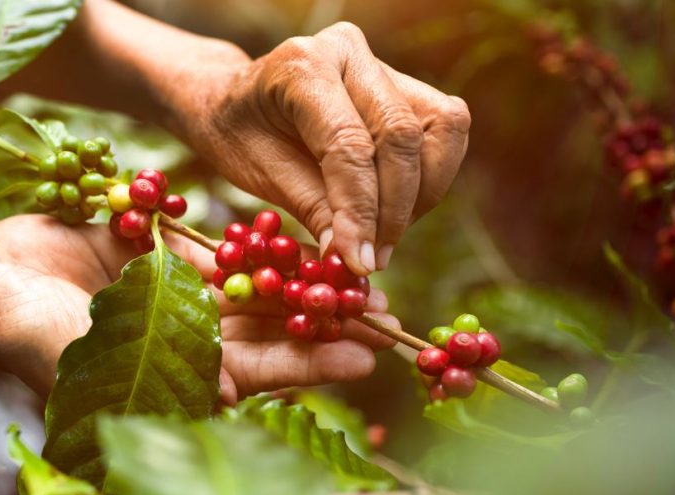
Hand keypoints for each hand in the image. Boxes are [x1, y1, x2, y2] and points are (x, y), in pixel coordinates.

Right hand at [0, 215, 398, 401]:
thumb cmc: (25, 336)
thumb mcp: (92, 363)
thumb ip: (160, 376)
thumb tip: (232, 397)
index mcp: (174, 378)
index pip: (256, 374)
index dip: (311, 366)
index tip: (365, 356)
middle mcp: (182, 341)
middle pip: (267, 332)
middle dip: (322, 324)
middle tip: (384, 313)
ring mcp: (172, 297)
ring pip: (250, 289)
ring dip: (300, 282)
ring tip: (356, 272)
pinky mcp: (158, 257)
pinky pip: (217, 251)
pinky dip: (255, 245)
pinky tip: (301, 237)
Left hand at [174, 22, 470, 274]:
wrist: (232, 102)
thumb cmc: (238, 136)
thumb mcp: (258, 174)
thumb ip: (311, 208)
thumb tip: (355, 259)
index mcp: (302, 66)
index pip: (348, 145)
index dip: (360, 210)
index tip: (359, 262)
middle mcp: (348, 52)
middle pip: (401, 135)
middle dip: (394, 210)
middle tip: (372, 259)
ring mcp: (382, 64)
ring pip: (440, 129)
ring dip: (421, 196)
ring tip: (382, 238)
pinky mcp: (406, 84)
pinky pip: (442, 132)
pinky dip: (427, 180)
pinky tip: (392, 212)